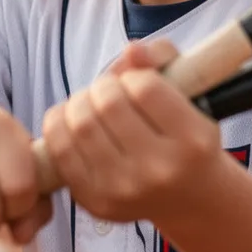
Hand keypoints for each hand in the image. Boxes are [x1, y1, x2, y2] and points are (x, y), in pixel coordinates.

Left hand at [42, 39, 224, 224]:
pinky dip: (59, 124)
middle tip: (110, 92)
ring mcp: (125, 190)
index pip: (145, 88)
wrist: (189, 196)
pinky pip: (59, 150)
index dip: (134, 75)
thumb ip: (162, 58)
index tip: (137, 83)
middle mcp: (160, 170)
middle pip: (108, 104)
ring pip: (80, 124)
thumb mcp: (190, 92)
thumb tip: (131, 50)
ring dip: (80, 103)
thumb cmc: (186, 135)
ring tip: (92, 106)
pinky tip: (73, 121)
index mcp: (192, 140)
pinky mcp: (96, 202)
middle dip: (103, 86)